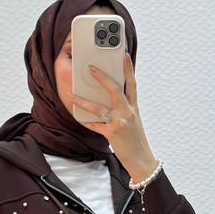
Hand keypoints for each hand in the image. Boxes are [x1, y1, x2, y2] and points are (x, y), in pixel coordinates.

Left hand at [71, 50, 157, 183]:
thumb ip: (124, 108)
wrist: (141, 158)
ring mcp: (120, 122)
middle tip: (91, 68)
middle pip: (115, 89)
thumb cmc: (135, 139)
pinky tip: (79, 118)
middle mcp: (128, 112)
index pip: (132, 83)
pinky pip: (95, 125)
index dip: (128, 68)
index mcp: (134, 107)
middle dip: (102, 77)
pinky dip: (86, 122)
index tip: (124, 55)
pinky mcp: (112, 133)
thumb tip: (112, 98)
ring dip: (84, 102)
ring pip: (99, 108)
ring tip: (73, 96)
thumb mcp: (133, 120)